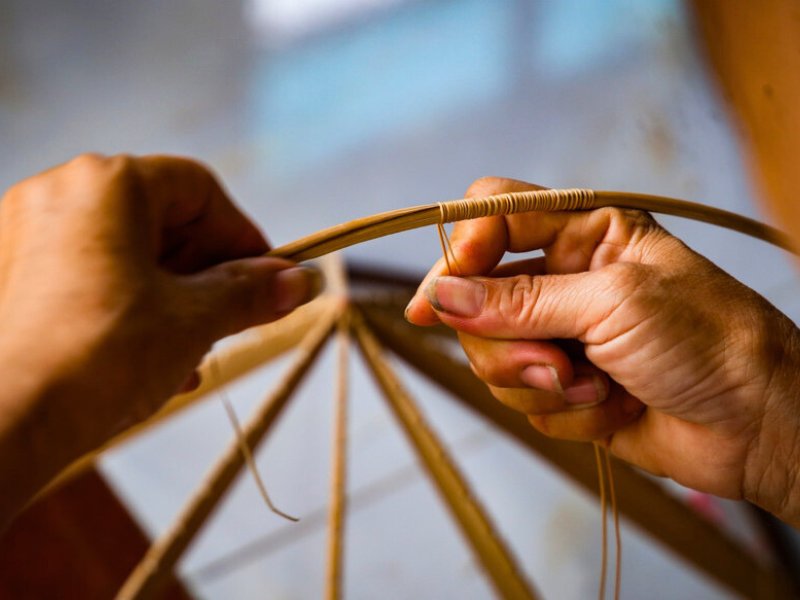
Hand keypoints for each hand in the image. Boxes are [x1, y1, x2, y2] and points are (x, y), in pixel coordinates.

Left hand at [0, 154, 319, 522]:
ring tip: (197, 348)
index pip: (199, 189)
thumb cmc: (101, 357)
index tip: (269, 278)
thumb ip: (251, 292)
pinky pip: (91, 274)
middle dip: (207, 272)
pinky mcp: (11, 273)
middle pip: (163, 219)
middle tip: (235, 317)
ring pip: (128, 252)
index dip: (242, 235)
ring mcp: (27, 232)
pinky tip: (156, 355)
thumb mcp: (195, 319)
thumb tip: (300, 282)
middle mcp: (60, 193)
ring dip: (175, 296)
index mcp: (107, 184)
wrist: (9, 422)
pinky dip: (132, 304)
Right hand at [406, 177, 799, 525]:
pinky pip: (525, 401)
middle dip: (508, 342)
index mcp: (584, 233)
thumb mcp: (613, 303)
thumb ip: (520, 300)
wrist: (760, 425)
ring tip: (595, 388)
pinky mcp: (565, 388)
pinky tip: (611, 408)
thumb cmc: (710, 341)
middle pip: (478, 300)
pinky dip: (566, 414)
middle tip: (552, 363)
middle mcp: (566, 280)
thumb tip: (442, 297)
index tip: (445, 296)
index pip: (494, 218)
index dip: (462, 251)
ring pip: (494, 357)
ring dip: (542, 384)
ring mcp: (562, 336)